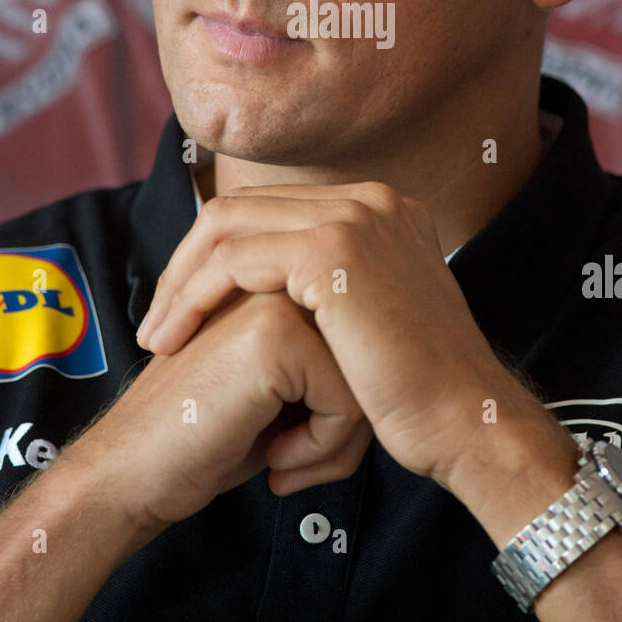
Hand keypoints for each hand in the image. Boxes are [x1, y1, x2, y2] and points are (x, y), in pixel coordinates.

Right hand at [67, 288, 372, 535]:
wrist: (135, 471)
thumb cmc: (210, 437)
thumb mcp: (284, 388)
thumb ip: (331, 356)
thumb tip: (406, 373)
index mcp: (285, 276)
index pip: (366, 339)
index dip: (344, 406)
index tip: (295, 439)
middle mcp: (283, 274)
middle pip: (371, 353)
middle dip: (347, 422)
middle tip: (297, 458)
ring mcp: (277, 295)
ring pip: (366, 375)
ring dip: (337, 440)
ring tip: (287, 459)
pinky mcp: (274, 333)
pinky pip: (348, 401)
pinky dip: (322, 449)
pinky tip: (276, 460)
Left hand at [137, 182, 520, 490]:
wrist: (465, 422)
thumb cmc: (416, 393)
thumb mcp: (369, 323)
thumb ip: (327, 293)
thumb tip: (270, 293)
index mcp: (378, 209)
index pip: (268, 209)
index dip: (214, 256)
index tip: (183, 309)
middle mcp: (370, 199)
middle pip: (240, 207)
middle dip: (185, 265)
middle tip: (158, 324)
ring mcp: (355, 216)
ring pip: (226, 226)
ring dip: (179, 282)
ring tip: (157, 337)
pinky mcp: (335, 249)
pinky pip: (233, 259)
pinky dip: (193, 298)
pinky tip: (174, 340)